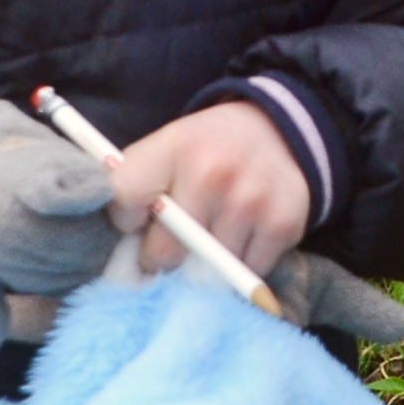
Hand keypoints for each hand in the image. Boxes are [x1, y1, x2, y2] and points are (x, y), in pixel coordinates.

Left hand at [110, 102, 313, 276]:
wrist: (277, 131)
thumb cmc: (206, 150)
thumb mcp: (165, 148)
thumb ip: (135, 188)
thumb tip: (121, 252)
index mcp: (173, 147)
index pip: (125, 201)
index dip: (125, 220)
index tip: (140, 218)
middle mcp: (212, 172)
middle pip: (164, 252)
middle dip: (163, 255)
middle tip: (175, 242)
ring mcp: (250, 201)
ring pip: (206, 270)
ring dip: (206, 263)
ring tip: (213, 233)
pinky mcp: (282, 225)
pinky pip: (246, 273)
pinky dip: (241, 264)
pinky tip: (243, 236)